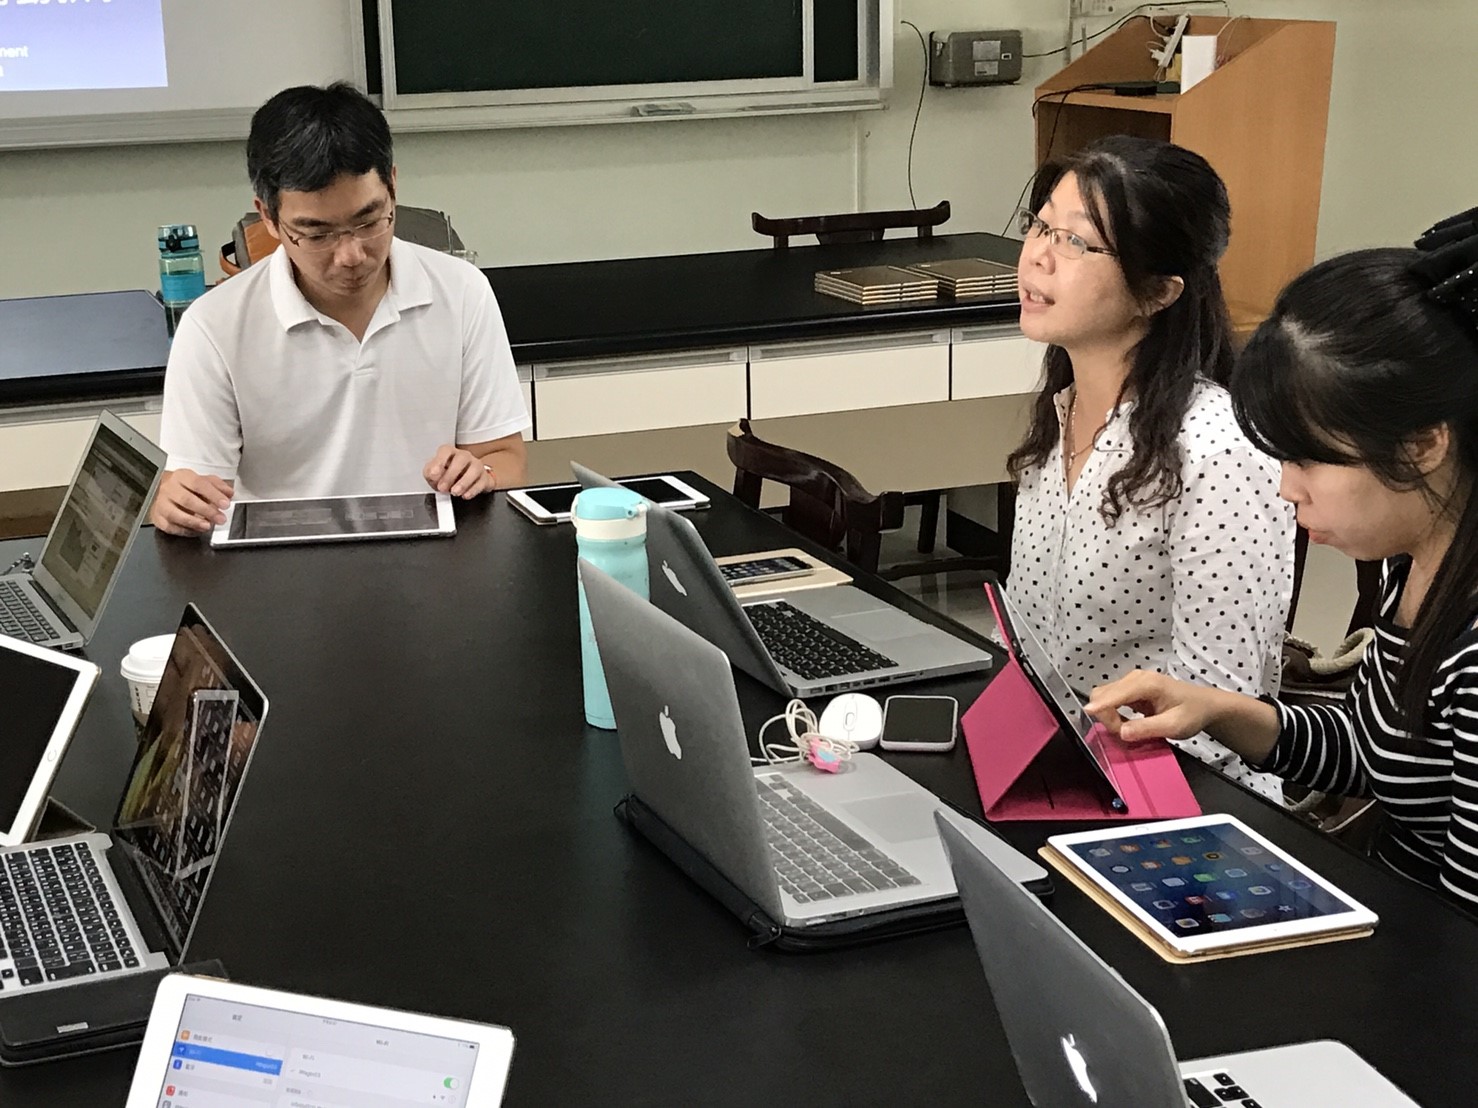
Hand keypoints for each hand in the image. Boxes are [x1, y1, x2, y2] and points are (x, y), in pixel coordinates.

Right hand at [150, 469, 233, 535]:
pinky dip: (184, 530)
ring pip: (175, 514)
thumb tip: (229, 493)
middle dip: (206, 511)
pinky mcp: (158, 518)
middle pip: (186, 500)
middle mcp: (169, 489)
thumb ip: (218, 486)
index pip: (198, 484)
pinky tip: (196, 530)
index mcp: (181, 476)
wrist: (163, 491)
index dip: (213, 495)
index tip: (225, 504)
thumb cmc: (186, 487)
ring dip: (194, 522)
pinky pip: (170, 526)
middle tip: (220, 518)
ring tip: (207, 526)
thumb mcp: (203, 480)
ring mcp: (161, 504)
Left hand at [423, 445, 492, 498]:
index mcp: (450, 453)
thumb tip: (433, 476)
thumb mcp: (434, 474)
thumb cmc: (449, 476)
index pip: (446, 451)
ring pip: (474, 469)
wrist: (467, 483)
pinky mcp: (485, 478)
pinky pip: (482, 482)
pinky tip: (465, 495)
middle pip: (461, 458)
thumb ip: (430, 474)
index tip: (434, 474)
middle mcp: (464, 457)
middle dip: (451, 475)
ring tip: (455, 492)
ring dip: (464, 482)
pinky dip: (473, 490)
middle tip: (443, 488)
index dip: (439, 461)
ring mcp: (476, 466)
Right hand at [1083, 670, 1221, 742]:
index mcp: (1147, 684)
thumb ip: (1147, 729)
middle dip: (1106, 716)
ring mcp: (1131, 682)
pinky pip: (1110, 699)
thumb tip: (1121, 733)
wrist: (1204, 704)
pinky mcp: (1130, 688)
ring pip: (1103, 696)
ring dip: (1108, 716)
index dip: (1100, 705)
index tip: (1087, 715)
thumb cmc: (1192, 713)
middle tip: (1125, 734)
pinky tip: (1126, 723)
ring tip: (1128, 729)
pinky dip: (1111, 713)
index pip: (1115, 693)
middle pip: (1103, 693)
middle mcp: (1136, 678)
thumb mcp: (1174, 726)